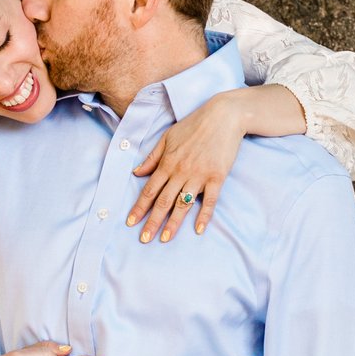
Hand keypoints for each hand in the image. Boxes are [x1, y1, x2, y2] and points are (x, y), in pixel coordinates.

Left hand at [131, 93, 245, 242]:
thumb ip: (152, 157)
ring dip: (173, 223)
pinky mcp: (217, 177)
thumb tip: (136, 172)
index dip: (139, 208)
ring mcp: (199, 175)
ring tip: (165, 239)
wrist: (223, 116)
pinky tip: (198, 229)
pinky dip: (204, 216)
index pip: (149, 190)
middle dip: (152, 222)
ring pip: (183, 204)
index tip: (131, 222)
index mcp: (167, 162)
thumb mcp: (168, 137)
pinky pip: (209, 201)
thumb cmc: (194, 124)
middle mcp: (180, 171)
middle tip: (144, 239)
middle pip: (163, 201)